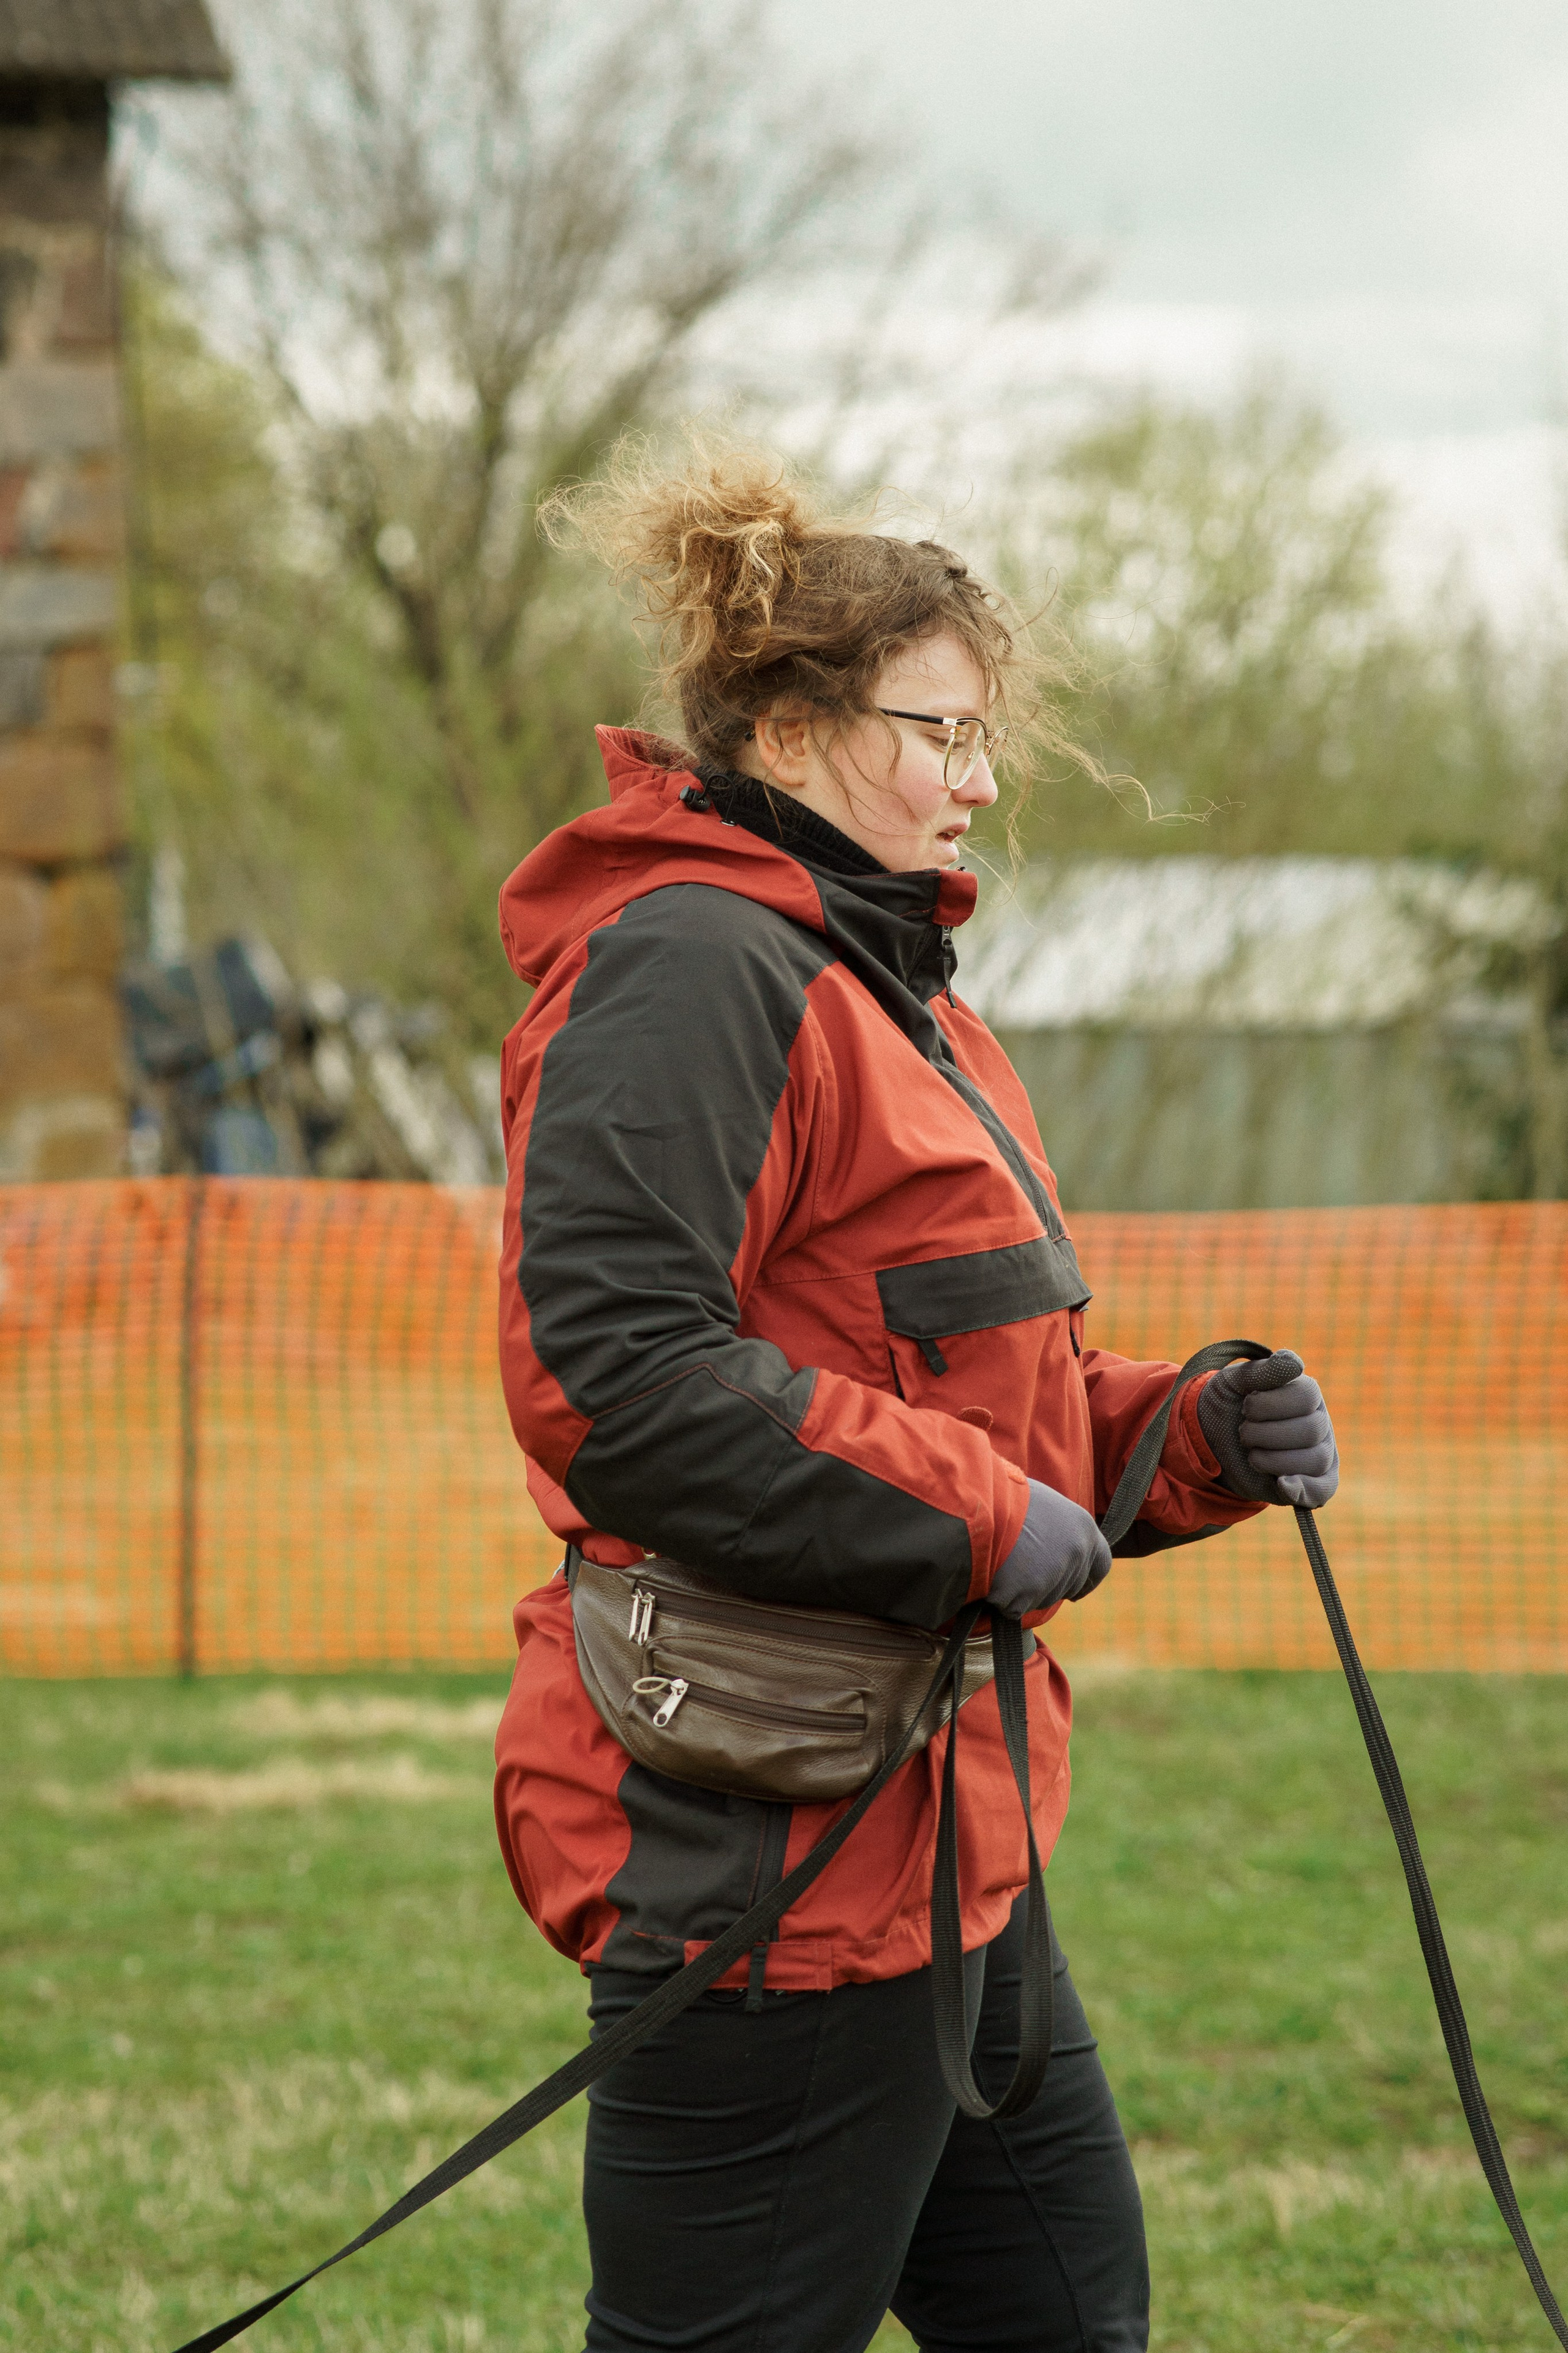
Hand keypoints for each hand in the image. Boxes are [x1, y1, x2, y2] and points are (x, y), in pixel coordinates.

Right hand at [988, 1479, 1112, 1619]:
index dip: (1087, 1580)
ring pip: (1041, 1599)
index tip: (1076, 1591)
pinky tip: (992, 1576)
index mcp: (1084, 1527)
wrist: (975, 1502)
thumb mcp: (1045, 1504)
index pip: (1101, 1566)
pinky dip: (1001, 1599)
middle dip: (1047, 1584)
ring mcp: (1054, 1575)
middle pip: (1068, 1587)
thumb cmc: (1004, 1495)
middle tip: (1021, 1566)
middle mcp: (1076, 1553)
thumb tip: (1059, 1546)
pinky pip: (1014, 1608)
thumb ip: (1061, 1529)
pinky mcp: (1026, 1594)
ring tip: (1003, 1562)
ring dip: (1023, 1590)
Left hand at [1197, 1350, 1338, 1507]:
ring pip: (1314, 1460)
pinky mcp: (1309, 1483)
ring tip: (1251, 1452)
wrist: (1209, 1441)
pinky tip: (1283, 1484)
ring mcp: (1318, 1453)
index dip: (1269, 1404)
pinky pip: (1321, 1490)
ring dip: (1271, 1459)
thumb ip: (1263, 1371)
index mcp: (1306, 1394)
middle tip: (1243, 1431)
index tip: (1246, 1406)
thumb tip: (1295, 1364)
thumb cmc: (1228, 1405)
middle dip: (1264, 1433)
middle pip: (1309, 1431)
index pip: (1306, 1397)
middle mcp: (1318, 1422)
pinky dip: (1303, 1488)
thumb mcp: (1235, 1382)